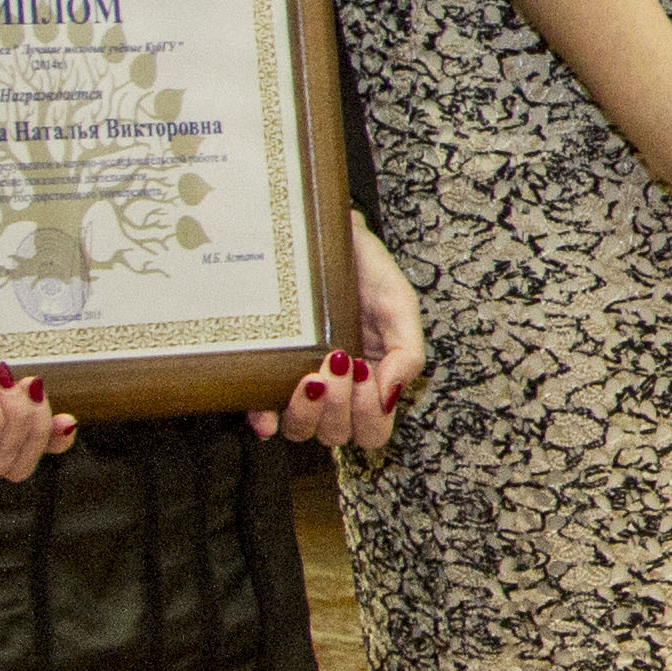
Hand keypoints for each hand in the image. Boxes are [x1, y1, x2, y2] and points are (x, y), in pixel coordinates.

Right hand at [0, 361, 74, 480]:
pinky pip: (51, 445)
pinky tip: (67, 420)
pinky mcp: (28, 432)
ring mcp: (7, 447)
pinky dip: (59, 435)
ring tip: (26, 381)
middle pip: (10, 456)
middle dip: (13, 414)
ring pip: (32, 448)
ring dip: (34, 415)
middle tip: (2, 373)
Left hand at [259, 217, 423, 450]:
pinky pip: (263, 416)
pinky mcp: (268, 375)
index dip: (370, 416)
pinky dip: (265, 421)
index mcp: (376, 379)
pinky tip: (265, 415)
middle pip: (339, 435)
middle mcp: (339, 390)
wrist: (324, 235)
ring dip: (308, 415)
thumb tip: (391, 397)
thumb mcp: (399, 303)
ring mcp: (302, 384)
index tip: (365, 370)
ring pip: (303, 432)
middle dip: (340, 408)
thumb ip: (408, 351)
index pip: (374, 429)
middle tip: (337, 362)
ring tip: (309, 376)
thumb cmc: (365, 269)